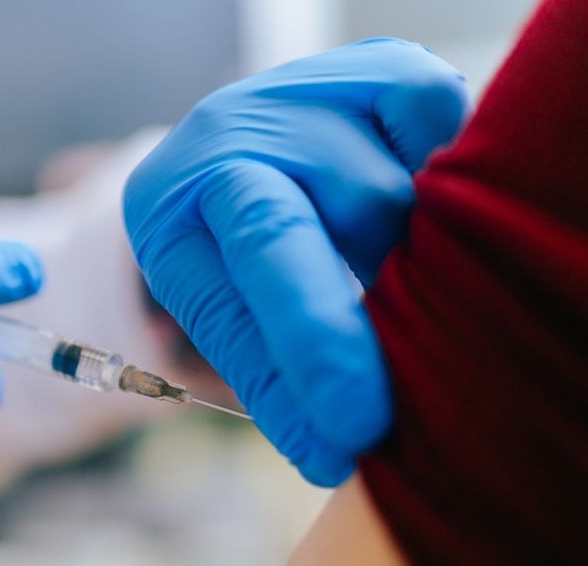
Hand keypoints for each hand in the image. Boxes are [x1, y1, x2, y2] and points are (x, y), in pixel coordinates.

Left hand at [124, 39, 468, 485]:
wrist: (265, 133)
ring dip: (404, 263)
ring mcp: (298, 95)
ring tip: (393, 279)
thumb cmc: (244, 245)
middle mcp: (224, 139)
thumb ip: (271, 362)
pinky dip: (442, 180)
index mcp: (168, 207)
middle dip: (325, 336)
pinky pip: (438, 133)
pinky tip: (417, 200)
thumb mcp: (230, 301)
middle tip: (366, 422)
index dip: (282, 380)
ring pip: (380, 204)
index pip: (227, 304)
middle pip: (279, 239)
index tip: (334, 447)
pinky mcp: (380, 67)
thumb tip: (339, 453)